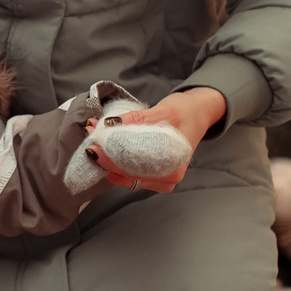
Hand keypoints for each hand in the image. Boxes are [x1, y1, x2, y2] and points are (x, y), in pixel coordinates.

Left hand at [86, 87, 223, 191]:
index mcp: (173, 167)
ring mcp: (160, 180)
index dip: (110, 156)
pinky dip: (115, 160)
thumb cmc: (186, 112)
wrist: (199, 113)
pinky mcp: (153, 176)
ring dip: (108, 158)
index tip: (94, 143)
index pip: (134, 167)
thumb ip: (137, 120)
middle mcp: (167, 179)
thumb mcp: (163, 110)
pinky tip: (107, 145)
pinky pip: (129, 173)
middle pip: (127, 174)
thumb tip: (110, 125)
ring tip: (96, 136)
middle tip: (90, 133)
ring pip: (125, 175)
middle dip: (105, 155)